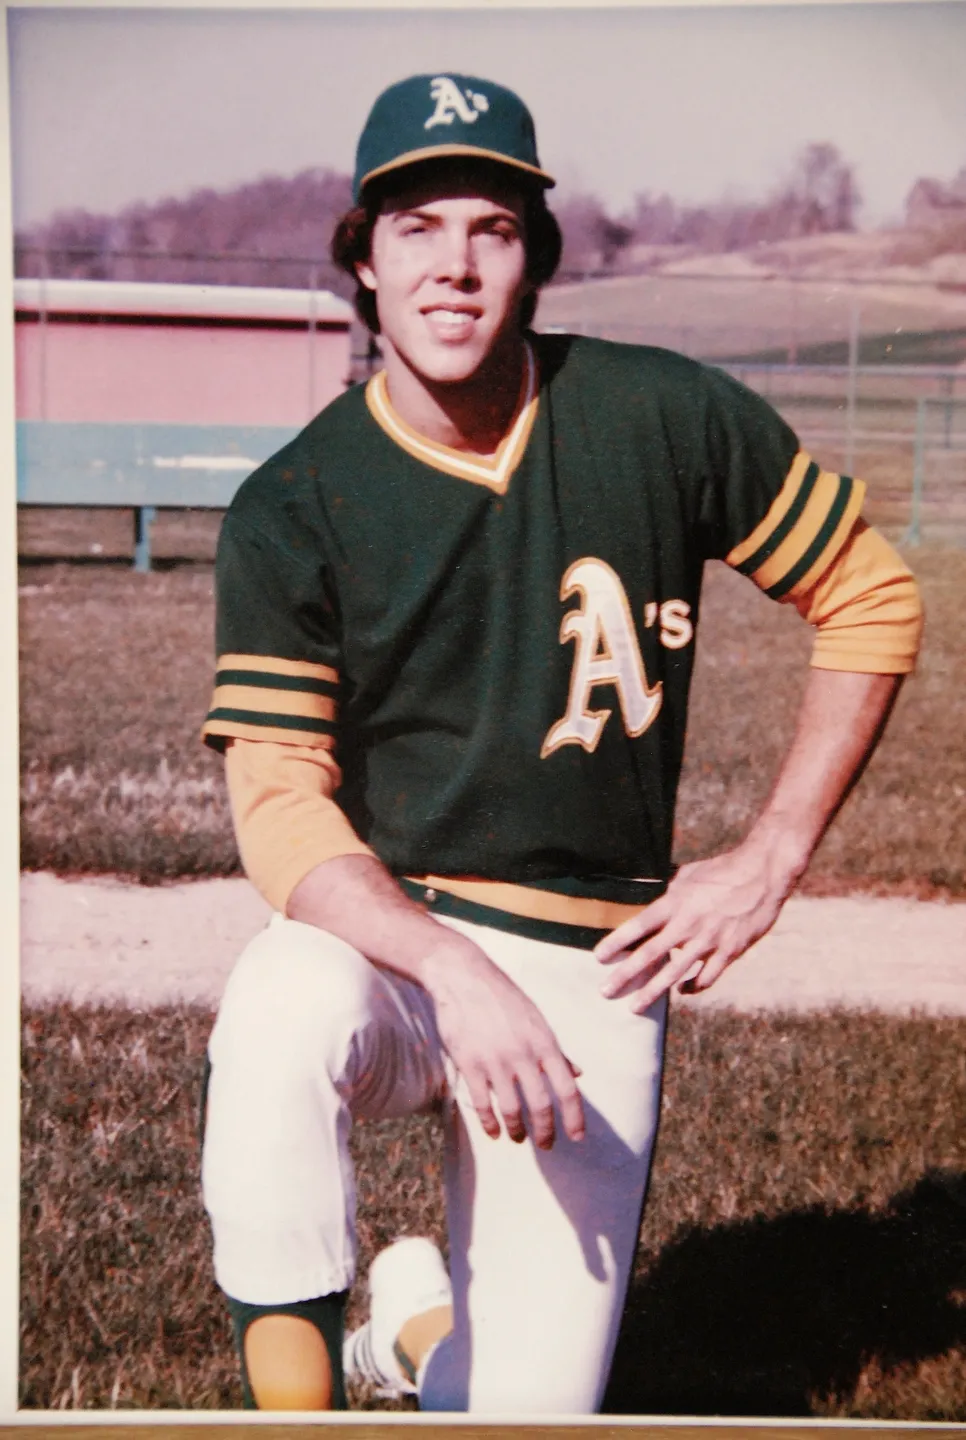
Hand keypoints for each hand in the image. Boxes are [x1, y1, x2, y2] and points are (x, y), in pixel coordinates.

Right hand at [421, 937, 584, 1150]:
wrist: (463, 978)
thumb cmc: (503, 997)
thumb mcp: (535, 1019)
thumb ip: (555, 1050)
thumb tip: (577, 1073)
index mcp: (544, 1042)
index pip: (567, 1088)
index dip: (575, 1117)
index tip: (577, 1137)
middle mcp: (523, 1054)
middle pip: (541, 1105)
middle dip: (545, 1131)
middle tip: (546, 1144)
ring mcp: (495, 1060)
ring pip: (512, 1109)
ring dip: (517, 1130)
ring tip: (518, 1137)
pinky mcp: (469, 1064)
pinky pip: (483, 1104)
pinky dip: (490, 1123)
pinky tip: (494, 1132)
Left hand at [594, 842, 796, 1012]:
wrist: (763, 874)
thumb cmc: (722, 870)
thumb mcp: (689, 874)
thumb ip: (668, 889)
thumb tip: (646, 890)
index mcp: (675, 902)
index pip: (638, 925)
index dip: (617, 942)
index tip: (599, 957)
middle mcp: (688, 924)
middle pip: (650, 955)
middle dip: (625, 975)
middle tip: (604, 991)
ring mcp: (709, 940)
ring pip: (675, 974)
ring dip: (652, 992)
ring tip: (634, 1007)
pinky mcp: (729, 951)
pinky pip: (706, 977)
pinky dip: (692, 987)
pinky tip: (682, 991)